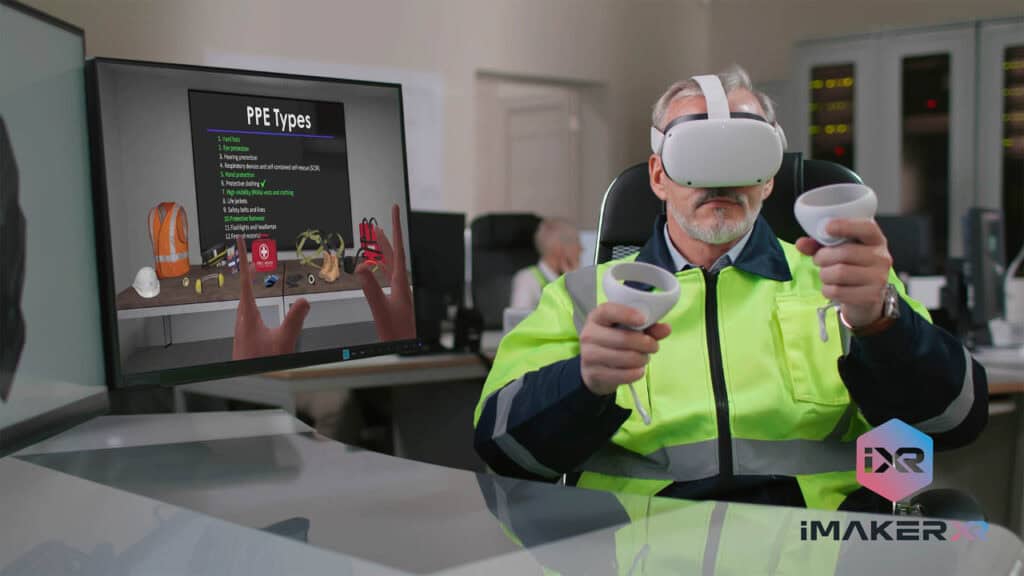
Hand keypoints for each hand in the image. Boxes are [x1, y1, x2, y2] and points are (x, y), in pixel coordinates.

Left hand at [232, 236, 309, 359]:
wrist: (249, 382)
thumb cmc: (261, 365)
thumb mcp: (284, 340)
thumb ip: (295, 319)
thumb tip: (303, 300)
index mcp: (248, 314)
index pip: (245, 280)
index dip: (243, 259)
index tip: (240, 243)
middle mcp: (242, 319)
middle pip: (244, 286)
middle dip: (249, 269)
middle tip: (254, 255)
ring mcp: (242, 328)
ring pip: (244, 299)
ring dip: (250, 284)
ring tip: (255, 273)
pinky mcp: (245, 336)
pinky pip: (247, 310)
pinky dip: (252, 298)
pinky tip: (257, 304)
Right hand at [356, 204, 414, 340]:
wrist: (406, 348)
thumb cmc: (397, 333)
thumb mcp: (380, 309)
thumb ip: (370, 289)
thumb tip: (361, 267)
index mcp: (401, 282)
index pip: (397, 249)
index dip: (395, 227)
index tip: (394, 210)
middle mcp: (402, 284)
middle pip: (393, 254)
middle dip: (386, 237)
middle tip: (377, 223)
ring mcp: (399, 291)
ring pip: (390, 265)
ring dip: (382, 251)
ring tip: (375, 239)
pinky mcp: (395, 299)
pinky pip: (386, 276)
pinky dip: (379, 267)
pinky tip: (374, 268)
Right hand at [579, 302, 671, 395]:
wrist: (593, 369)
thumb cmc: (613, 342)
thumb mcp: (628, 330)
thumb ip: (648, 327)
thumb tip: (666, 328)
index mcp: (596, 317)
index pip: (608, 311)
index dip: (626, 314)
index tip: (643, 319)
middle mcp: (589, 334)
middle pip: (622, 338)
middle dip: (645, 343)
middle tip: (654, 346)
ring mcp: (589, 355)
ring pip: (625, 358)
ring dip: (642, 359)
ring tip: (644, 358)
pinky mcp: (594, 374)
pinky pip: (623, 374)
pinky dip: (636, 373)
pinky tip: (638, 370)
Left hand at [795, 218, 892, 327]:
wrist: (865, 295)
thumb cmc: (850, 266)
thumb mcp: (837, 250)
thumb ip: (818, 244)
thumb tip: (801, 243)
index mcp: (875, 239)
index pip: (866, 228)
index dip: (846, 226)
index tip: (828, 227)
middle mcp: (881, 257)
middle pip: (845, 253)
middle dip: (823, 257)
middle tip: (819, 260)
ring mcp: (879, 277)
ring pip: (839, 273)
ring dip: (824, 274)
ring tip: (827, 274)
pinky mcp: (871, 296)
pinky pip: (837, 291)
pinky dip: (827, 290)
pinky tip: (833, 287)